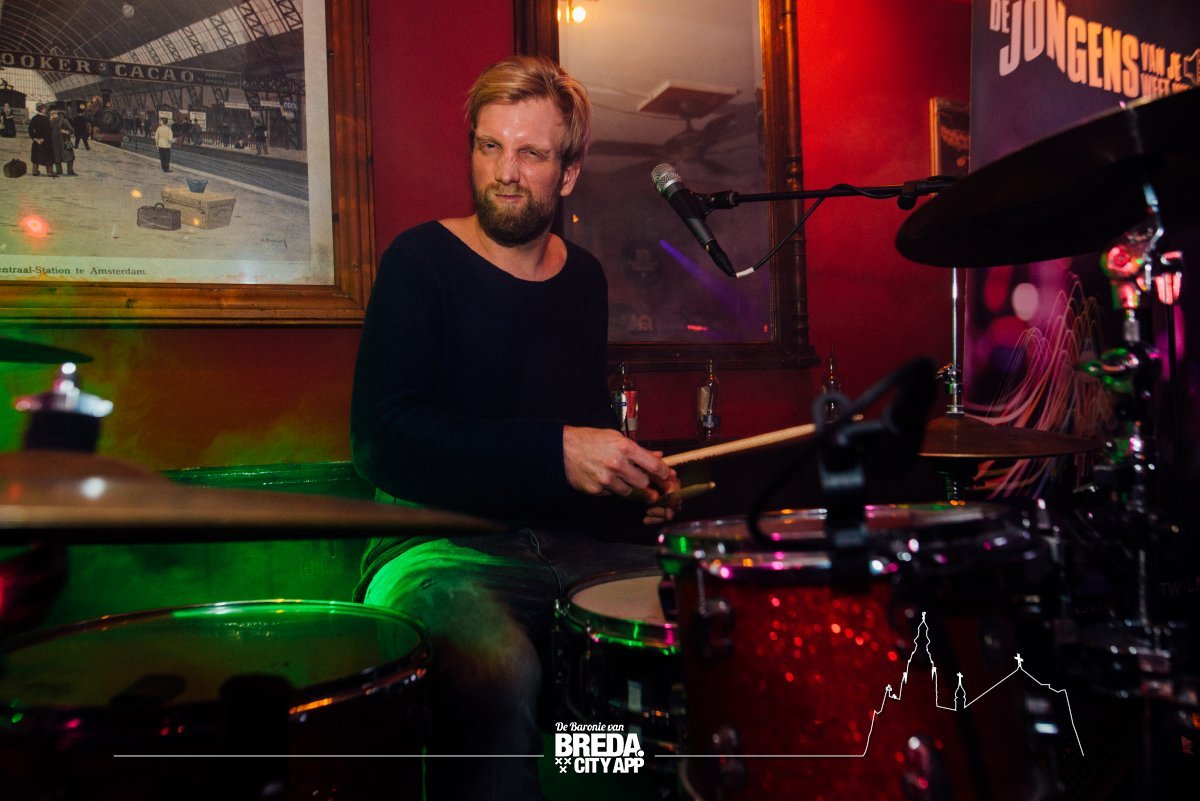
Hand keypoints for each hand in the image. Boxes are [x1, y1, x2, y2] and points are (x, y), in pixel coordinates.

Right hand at [563, 426, 678, 507]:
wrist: (563, 450)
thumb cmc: (591, 440)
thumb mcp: (616, 438)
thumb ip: (639, 450)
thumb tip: (658, 457)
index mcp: (625, 448)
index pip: (653, 466)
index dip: (663, 473)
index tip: (666, 476)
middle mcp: (617, 465)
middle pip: (643, 483)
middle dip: (645, 483)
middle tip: (644, 481)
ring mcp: (606, 480)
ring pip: (629, 492)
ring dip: (629, 488)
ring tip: (622, 478)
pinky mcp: (596, 490)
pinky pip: (612, 495)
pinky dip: (612, 490)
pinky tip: (606, 480)